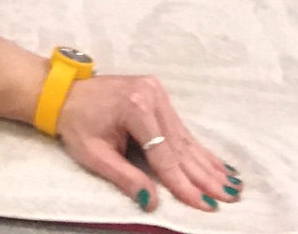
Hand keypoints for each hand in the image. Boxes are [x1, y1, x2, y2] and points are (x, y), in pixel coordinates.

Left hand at [57, 73, 242, 213]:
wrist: (65, 92)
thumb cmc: (77, 123)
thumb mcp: (95, 155)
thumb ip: (126, 177)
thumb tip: (153, 202)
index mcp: (135, 107)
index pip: (164, 155)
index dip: (184, 184)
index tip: (205, 205)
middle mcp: (151, 95)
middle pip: (181, 146)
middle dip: (205, 177)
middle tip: (230, 199)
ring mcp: (156, 92)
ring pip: (185, 138)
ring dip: (208, 164)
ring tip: (233, 185)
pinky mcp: (158, 94)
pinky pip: (180, 129)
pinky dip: (199, 149)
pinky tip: (217, 164)